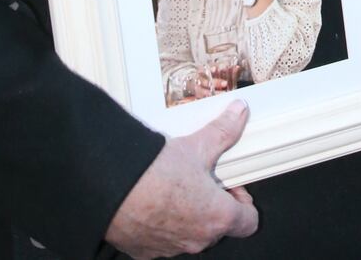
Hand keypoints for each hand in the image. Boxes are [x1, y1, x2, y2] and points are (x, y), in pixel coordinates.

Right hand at [105, 100, 256, 258]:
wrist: (111, 187)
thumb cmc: (154, 173)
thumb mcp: (197, 145)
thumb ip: (223, 131)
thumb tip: (238, 114)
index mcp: (217, 217)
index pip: (248, 222)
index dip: (244, 202)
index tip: (232, 186)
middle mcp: (197, 240)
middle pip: (218, 226)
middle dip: (213, 204)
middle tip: (201, 179)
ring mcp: (171, 249)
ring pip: (190, 234)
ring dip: (188, 215)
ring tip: (174, 186)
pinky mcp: (146, 251)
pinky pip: (163, 241)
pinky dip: (162, 224)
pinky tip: (152, 200)